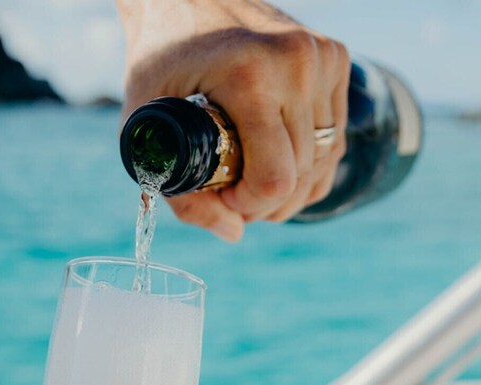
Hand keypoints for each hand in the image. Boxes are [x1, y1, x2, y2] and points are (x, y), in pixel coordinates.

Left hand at [118, 0, 349, 241]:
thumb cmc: (159, 57)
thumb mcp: (144, 123)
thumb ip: (181, 191)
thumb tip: (232, 233)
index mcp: (250, 76)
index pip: (275, 176)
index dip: (250, 205)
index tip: (223, 198)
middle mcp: (297, 63)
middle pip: (303, 174)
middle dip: (268, 202)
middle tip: (235, 195)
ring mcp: (322, 57)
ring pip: (325, 160)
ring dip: (294, 188)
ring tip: (255, 182)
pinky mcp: (335, 56)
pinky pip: (335, 135)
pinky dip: (311, 161)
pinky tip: (281, 162)